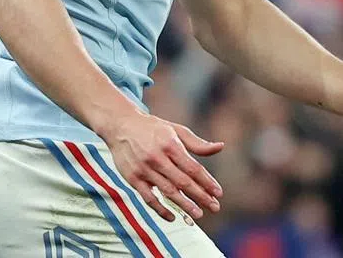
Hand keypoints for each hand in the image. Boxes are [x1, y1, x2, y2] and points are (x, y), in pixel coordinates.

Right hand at [100, 109, 224, 221]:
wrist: (121, 126)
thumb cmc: (154, 128)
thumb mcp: (176, 130)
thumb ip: (197, 143)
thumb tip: (221, 147)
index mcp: (171, 144)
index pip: (193, 168)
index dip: (207, 182)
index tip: (218, 193)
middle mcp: (158, 158)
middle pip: (183, 182)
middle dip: (201, 196)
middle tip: (215, 207)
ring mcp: (144, 169)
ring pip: (168, 192)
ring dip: (184, 205)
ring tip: (198, 214)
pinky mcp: (133, 178)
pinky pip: (149, 198)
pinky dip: (160, 209)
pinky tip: (172, 217)